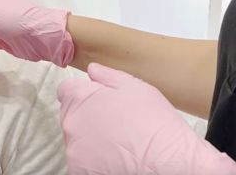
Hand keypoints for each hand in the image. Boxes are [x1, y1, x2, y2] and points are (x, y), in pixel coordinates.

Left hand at [57, 63, 235, 174]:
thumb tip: (92, 71)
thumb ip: (108, 76)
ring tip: (119, 145)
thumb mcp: (136, 88)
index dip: (83, 94)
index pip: (66, 90)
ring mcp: (74, 152)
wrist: (169, 163)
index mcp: (80, 99)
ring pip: (77, 142)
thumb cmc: (155, 125)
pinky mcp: (80, 172)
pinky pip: (82, 163)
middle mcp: (71, 125)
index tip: (98, 102)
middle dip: (88, 118)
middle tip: (115, 125)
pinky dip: (94, 163)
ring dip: (90, 142)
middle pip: (72, 117)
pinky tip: (116, 162)